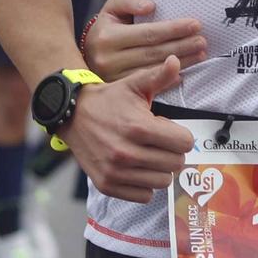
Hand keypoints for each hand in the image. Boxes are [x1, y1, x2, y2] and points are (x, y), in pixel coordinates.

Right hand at [63, 56, 194, 202]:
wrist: (73, 115)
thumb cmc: (109, 100)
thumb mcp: (134, 84)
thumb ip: (159, 75)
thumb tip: (176, 61)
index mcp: (139, 128)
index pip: (185, 143)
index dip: (182, 136)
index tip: (170, 131)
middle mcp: (127, 153)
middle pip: (176, 164)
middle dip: (173, 152)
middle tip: (160, 143)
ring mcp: (116, 172)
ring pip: (162, 182)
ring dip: (160, 169)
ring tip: (149, 155)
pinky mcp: (107, 185)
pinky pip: (144, 196)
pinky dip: (145, 185)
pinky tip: (138, 169)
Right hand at [81, 0, 206, 81]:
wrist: (87, 56)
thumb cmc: (106, 29)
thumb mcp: (112, 8)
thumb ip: (130, 1)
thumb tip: (150, 6)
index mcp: (108, 37)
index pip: (148, 33)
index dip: (174, 29)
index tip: (195, 24)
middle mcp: (109, 60)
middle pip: (154, 52)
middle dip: (182, 46)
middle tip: (202, 41)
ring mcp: (114, 79)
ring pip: (154, 70)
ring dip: (181, 63)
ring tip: (200, 54)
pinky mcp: (120, 91)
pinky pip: (149, 86)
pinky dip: (168, 79)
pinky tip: (182, 73)